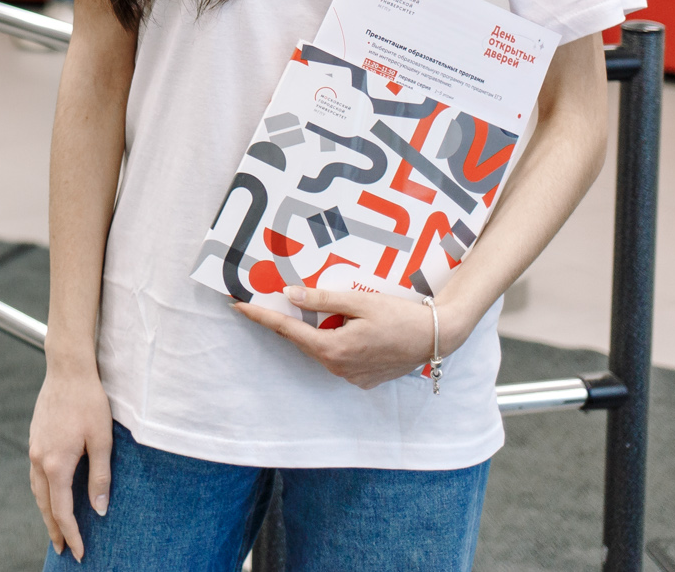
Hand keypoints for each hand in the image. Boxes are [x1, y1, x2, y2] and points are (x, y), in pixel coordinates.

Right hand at [27, 365, 112, 559]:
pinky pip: (35, 474)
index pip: (62, 511)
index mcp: (56, 464)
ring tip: (55, 527)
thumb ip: (100, 478)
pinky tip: (51, 493)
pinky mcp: (35, 439)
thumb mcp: (102, 441)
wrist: (68, 370)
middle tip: (62, 549)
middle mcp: (40, 459)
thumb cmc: (89, 402)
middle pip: (44, 505)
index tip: (78, 552)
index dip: (71, 533)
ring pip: (37, 490)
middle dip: (54, 529)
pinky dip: (43, 491)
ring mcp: (34, 448)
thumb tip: (100, 509)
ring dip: (46, 511)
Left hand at [235, 285, 479, 390]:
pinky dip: (336, 342)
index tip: (238, 307)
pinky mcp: (364, 378)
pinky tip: (347, 327)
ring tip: (322, 311)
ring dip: (317, 332)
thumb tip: (290, 296)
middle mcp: (337, 367)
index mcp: (333, 348)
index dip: (261, 317)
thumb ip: (323, 300)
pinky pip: (339, 358)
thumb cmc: (400, 316)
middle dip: (289, 322)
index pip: (287, 330)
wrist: (436, 338)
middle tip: (272, 301)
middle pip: (303, 341)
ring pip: (322, 349)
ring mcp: (351, 376)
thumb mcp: (359, 301)